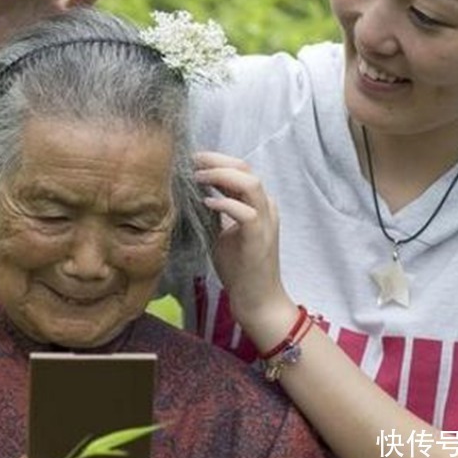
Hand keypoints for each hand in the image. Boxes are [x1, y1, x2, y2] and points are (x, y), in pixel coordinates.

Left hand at [194, 151, 292, 325]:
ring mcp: (265, 221)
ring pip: (250, 184)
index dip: (216, 160)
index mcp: (258, 203)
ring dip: (221, 176)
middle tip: (190, 161)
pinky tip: (206, 203)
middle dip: (216, 160)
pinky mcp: (259, 238)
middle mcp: (266, 207)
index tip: (191, 159)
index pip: (240, 169)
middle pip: (245, 168)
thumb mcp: (222, 231)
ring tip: (197, 178)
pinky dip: (225, 204)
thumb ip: (215, 210)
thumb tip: (192, 191)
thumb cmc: (239, 267)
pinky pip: (245, 212)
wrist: (257, 299)